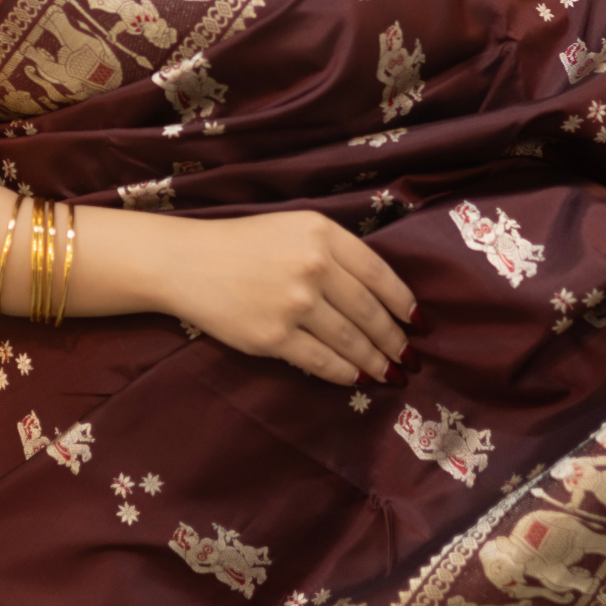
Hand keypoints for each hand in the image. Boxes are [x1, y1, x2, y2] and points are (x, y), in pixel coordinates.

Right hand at [148, 209, 416, 386]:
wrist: (186, 262)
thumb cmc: (243, 243)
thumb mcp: (295, 227)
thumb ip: (336, 251)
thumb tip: (380, 293)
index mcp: (323, 234)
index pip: (379, 274)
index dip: (404, 303)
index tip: (418, 322)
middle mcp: (314, 266)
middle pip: (370, 312)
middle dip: (395, 340)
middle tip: (409, 357)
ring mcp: (295, 304)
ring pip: (351, 341)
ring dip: (376, 362)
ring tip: (390, 373)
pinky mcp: (274, 337)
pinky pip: (321, 362)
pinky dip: (345, 373)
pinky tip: (357, 378)